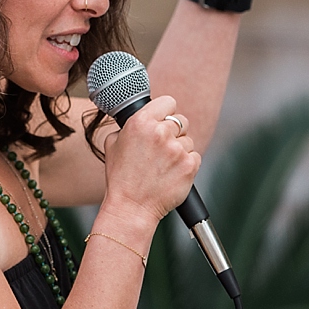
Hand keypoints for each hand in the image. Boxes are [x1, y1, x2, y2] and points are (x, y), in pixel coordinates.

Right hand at [100, 96, 199, 227]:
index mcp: (141, 123)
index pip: (168, 101)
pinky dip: (186, 164)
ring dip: (180, 150)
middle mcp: (160, 133)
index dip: (166, 111)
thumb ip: (128, 126)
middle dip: (173, 132)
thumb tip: (141, 118)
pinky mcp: (190, 165)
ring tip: (164, 165)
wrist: (132, 207)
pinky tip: (171, 173)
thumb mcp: (113, 144)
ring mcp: (177, 149)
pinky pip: (195, 156)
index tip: (163, 119)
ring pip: (188, 140)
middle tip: (162, 148)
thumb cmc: (121, 177)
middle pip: (181, 120)